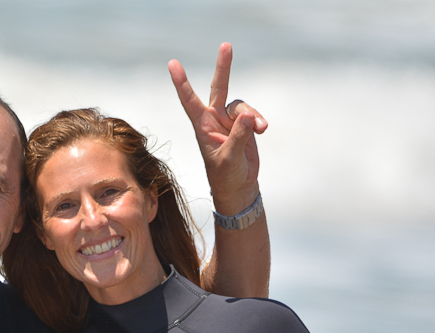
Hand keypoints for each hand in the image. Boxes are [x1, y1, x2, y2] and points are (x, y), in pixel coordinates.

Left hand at [168, 42, 265, 212]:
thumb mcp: (229, 158)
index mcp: (202, 126)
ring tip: (260, 130)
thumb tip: (248, 117)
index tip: (172, 64)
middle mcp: (213, 119)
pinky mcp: (243, 125)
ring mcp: (229, 121)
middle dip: (223, 66)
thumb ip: (238, 137)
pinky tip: (262, 131)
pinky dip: (258, 121)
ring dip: (252, 116)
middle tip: (226, 44)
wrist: (238, 186)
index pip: (189, 100)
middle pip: (218, 87)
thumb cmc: (226, 176)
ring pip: (241, 106)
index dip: (181, 82)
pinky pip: (252, 114)